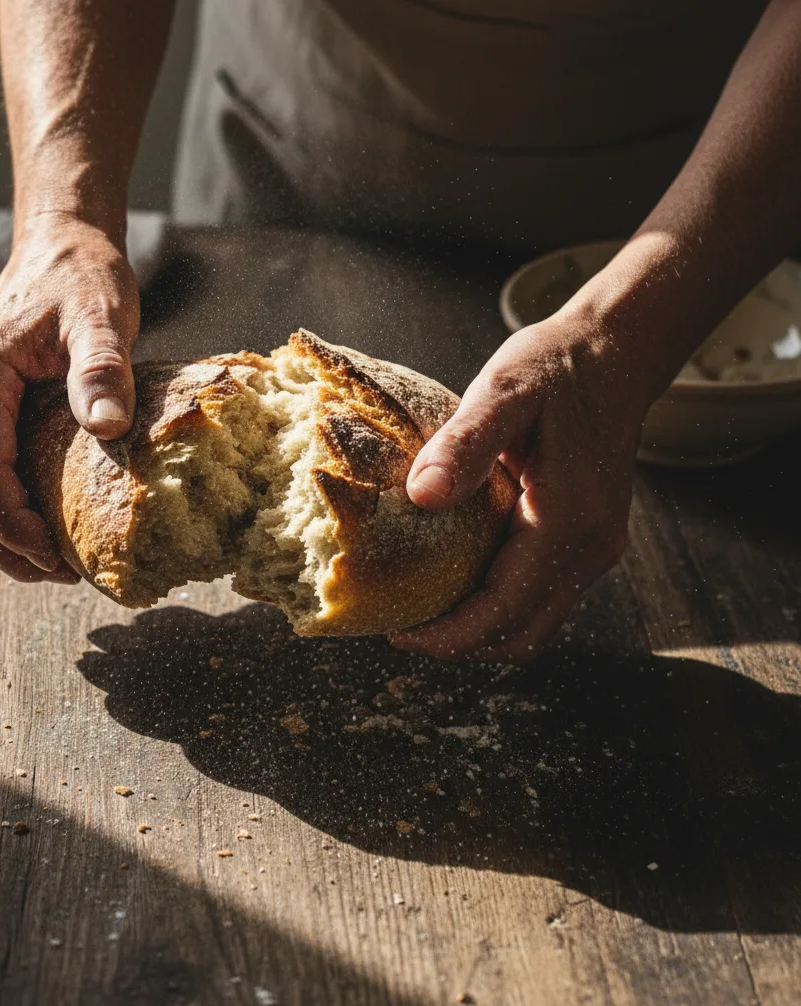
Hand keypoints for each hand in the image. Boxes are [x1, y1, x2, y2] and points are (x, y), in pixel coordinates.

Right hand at [0, 214, 138, 581]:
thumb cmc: (81, 278)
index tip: (57, 557)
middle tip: (60, 574)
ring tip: (55, 562)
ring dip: (0, 536)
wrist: (62, 246)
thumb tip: (108, 428)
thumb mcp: (100, 316)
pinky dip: (4, 512)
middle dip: (3, 545)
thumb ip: (102, 368)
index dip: (13, 524)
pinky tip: (47, 526)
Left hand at [393, 310, 653, 661]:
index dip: (450, 634)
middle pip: (521, 633)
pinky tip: (458, 583)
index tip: (398, 633)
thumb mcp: (504, 392)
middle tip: (402, 627)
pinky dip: (498, 608)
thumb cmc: (556, 368)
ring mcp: (595, 549)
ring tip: (424, 611)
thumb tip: (421, 496)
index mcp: (569, 521)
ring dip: (479, 631)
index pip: (506, 610)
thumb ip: (464, 443)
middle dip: (460, 644)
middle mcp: (591, 548)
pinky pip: (541, 598)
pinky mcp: (588, 542)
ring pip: (534, 624)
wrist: (615, 356)